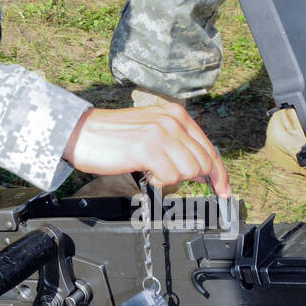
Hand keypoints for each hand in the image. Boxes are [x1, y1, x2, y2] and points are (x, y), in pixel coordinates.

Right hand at [63, 104, 230, 196]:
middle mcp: (171, 120)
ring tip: (152, 170)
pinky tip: (145, 172)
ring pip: (190, 170)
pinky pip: (170, 177)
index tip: (223, 190)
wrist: (81, 132)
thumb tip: (201, 170)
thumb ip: (178, 145)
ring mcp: (160, 133)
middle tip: (170, 178)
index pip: (209, 148)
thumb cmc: (113, 136)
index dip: (219, 173)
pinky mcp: (147, 148)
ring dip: (173, 178)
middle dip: (193, 178)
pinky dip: (159, 182)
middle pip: (204, 162)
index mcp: (175, 115)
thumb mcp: (152, 131)